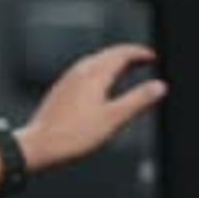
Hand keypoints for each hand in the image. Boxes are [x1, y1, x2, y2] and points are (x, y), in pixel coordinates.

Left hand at [16, 44, 166, 172]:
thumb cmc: (72, 135)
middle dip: (129, 54)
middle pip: (109, 53)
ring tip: (128, 69)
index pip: (122, 53)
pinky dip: (101, 69)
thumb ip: (138, 100)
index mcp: (95, 74)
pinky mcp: (62, 88)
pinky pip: (86, 69)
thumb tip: (159, 87)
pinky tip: (102, 84)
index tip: (153, 56)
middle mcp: (80, 71)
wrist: (39, 145)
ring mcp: (69, 78)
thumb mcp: (113, 119)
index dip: (140, 52)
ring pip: (96, 60)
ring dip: (115, 60)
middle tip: (145, 60)